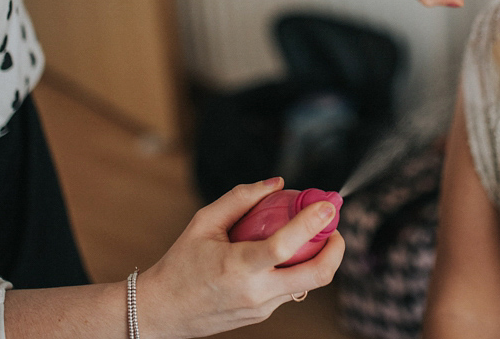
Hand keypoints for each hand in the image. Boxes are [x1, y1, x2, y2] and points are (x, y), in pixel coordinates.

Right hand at [137, 178, 342, 338]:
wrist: (163, 310)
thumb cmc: (181, 264)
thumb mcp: (203, 223)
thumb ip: (241, 198)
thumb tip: (277, 182)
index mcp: (237, 266)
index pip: (284, 247)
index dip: (311, 224)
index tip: (327, 205)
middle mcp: (255, 292)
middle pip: (316, 276)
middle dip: (336, 249)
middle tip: (334, 227)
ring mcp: (262, 308)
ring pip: (307, 283)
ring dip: (318, 258)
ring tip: (309, 235)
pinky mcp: (263, 315)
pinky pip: (291, 289)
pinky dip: (297, 269)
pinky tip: (285, 254)